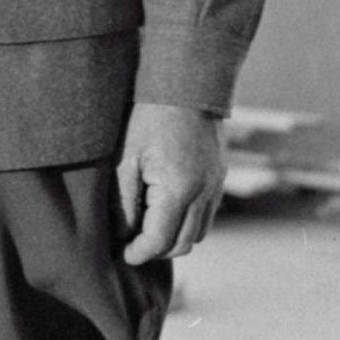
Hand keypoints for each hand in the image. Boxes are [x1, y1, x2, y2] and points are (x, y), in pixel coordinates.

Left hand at [117, 101, 224, 264]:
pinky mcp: (219, 179)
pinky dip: (186, 224)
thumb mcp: (125, 159)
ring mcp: (216, 187)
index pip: (159, 241)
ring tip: (145, 229)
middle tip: (129, 244)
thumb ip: (123, 203)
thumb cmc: (148, 118)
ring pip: (198, 234)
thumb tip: (120, 236)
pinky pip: (206, 217)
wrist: (185, 84)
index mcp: (179, 189)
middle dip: (155, 251)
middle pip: (182, 244)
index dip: (138, 253)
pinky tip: (164, 211)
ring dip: (172, 240)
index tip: (121, 254)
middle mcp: (204, 193)